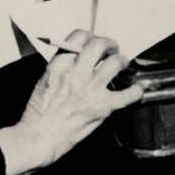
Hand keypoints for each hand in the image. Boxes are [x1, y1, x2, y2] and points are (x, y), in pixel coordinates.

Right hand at [0, 33, 142, 174]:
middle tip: (112, 50)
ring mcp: (91, 89)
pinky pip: (127, 95)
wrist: (38, 137)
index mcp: (60, 65)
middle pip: (99, 44)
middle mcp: (76, 73)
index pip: (79, 36)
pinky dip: (135, 91)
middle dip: (109, 44)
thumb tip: (79, 57)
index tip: (93, 42)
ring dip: (122, 62)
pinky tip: (136, 89)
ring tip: (122, 65)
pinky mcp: (101, 107)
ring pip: (115, 63)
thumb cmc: (38, 113)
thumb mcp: (45, 80)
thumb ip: (62, 66)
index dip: (90, 37)